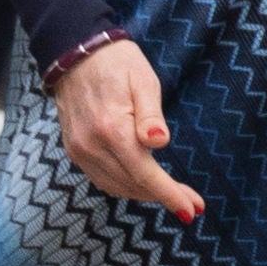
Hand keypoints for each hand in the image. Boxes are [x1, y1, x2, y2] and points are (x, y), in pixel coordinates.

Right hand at [53, 41, 202, 221]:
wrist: (76, 55)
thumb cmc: (118, 64)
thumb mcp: (144, 81)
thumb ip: (151, 116)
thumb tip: (159, 142)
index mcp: (112, 130)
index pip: (145, 174)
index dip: (169, 195)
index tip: (192, 210)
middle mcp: (92, 146)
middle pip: (133, 185)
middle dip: (164, 197)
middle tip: (192, 204)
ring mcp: (80, 151)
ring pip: (116, 186)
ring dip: (145, 195)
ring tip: (172, 196)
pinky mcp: (74, 151)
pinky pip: (101, 178)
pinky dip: (125, 186)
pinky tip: (143, 184)